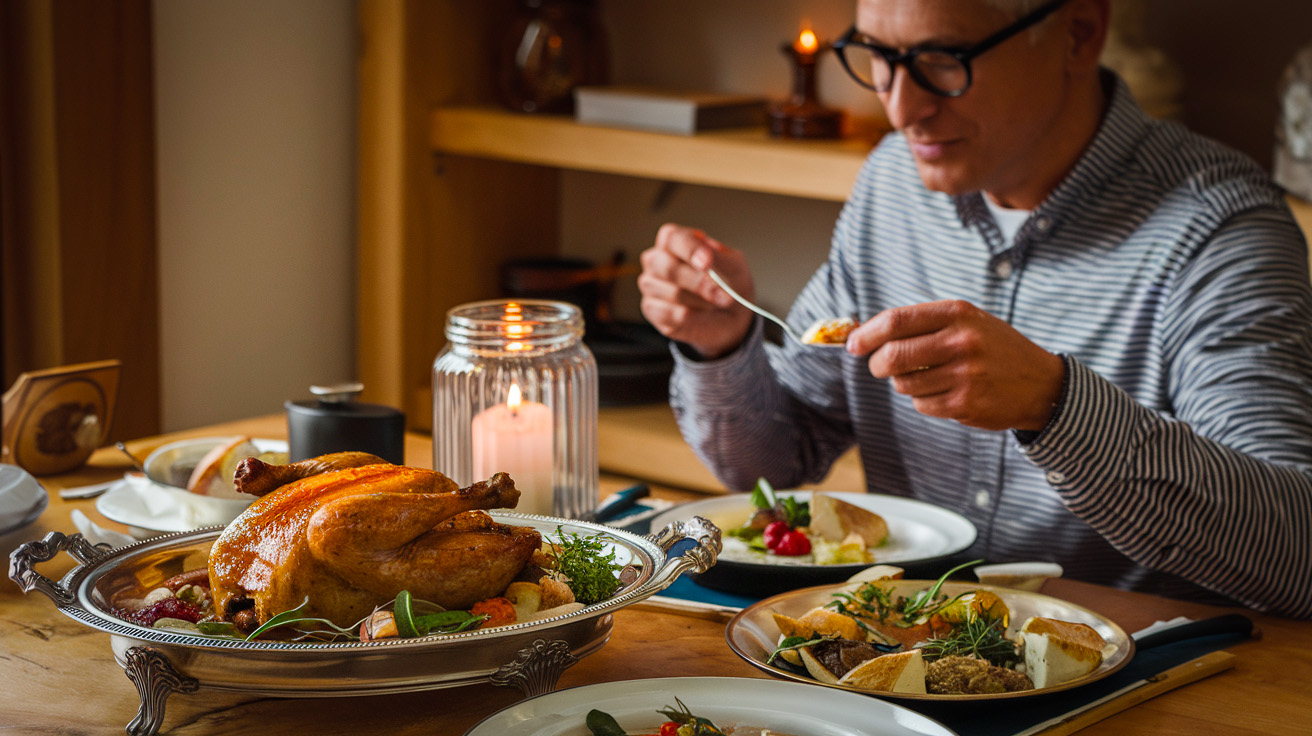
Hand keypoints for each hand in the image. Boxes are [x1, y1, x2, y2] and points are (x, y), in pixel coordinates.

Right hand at [638, 224, 755, 358]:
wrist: (729, 314)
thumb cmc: (727, 282)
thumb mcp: (733, 265)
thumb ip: (718, 258)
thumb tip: (705, 257)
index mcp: (674, 241)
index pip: (672, 238)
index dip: (690, 250)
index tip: (707, 263)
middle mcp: (656, 259)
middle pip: (669, 268)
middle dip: (700, 284)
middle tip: (724, 296)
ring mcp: (650, 285)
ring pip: (673, 294)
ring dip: (703, 302)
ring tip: (717, 303)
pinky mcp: (651, 310)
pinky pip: (670, 314)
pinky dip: (694, 317)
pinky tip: (703, 314)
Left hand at [846, 300, 1065, 431]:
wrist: (1042, 384)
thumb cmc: (995, 349)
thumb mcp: (968, 322)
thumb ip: (923, 325)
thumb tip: (865, 333)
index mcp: (958, 314)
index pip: (896, 321)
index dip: (866, 334)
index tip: (853, 344)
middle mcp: (962, 342)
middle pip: (893, 355)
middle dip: (877, 364)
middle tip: (880, 366)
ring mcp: (965, 375)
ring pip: (904, 383)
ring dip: (904, 383)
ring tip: (927, 377)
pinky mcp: (965, 404)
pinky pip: (921, 404)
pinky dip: (924, 400)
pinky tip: (946, 391)